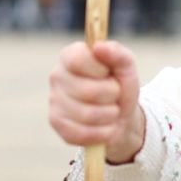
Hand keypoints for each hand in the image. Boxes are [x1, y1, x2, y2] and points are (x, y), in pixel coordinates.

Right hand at [49, 39, 144, 162]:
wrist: (122, 117)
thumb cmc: (120, 86)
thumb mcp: (126, 67)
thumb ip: (117, 53)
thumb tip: (99, 47)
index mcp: (70, 56)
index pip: (78, 59)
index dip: (100, 69)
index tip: (108, 73)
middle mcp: (57, 76)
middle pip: (88, 91)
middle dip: (112, 95)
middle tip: (114, 94)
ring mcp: (54, 100)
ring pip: (87, 114)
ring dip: (110, 115)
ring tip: (111, 110)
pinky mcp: (56, 123)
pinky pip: (82, 133)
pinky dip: (103, 132)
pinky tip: (105, 126)